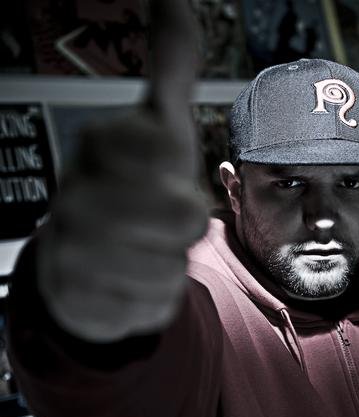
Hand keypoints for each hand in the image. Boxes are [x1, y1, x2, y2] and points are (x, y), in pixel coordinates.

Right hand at [36, 0, 206, 341]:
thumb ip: (171, 65)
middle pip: (184, 225)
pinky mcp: (77, 300)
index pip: (185, 190)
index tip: (159, 183)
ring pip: (166, 271)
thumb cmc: (135, 184)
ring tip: (141, 247)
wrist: (86, 250)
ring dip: (165, 263)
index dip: (185, 192)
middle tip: (159, 221)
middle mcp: (78, 196)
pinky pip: (147, 308)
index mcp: (103, 149)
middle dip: (182, 229)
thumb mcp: (160, 123)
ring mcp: (72, 251)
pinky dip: (148, 298)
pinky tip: (125, 278)